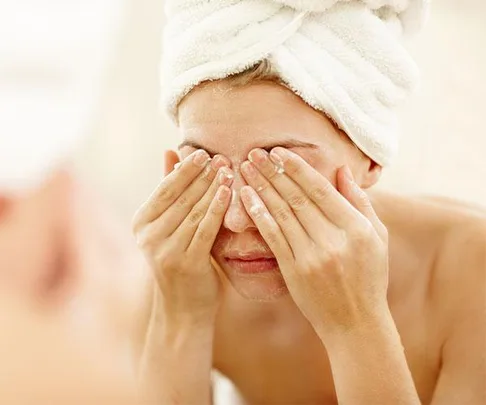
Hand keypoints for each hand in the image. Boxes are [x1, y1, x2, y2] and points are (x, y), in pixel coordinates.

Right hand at [132, 149, 232, 322]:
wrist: (183, 308)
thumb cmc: (180, 261)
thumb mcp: (169, 226)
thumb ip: (170, 191)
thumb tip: (169, 151)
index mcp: (141, 223)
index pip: (165, 188)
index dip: (185, 169)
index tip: (204, 153)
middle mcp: (149, 236)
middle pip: (180, 197)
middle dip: (202, 175)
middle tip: (221, 157)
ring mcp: (166, 251)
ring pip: (194, 210)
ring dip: (213, 188)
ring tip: (228, 169)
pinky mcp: (186, 263)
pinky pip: (205, 229)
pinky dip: (217, 208)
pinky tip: (228, 192)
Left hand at [239, 148, 388, 337]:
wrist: (355, 322)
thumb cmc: (369, 276)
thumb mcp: (377, 236)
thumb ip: (360, 201)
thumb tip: (342, 169)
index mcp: (356, 228)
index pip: (320, 189)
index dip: (297, 168)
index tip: (279, 151)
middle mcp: (333, 240)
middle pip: (297, 198)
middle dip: (273, 172)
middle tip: (254, 152)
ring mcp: (312, 257)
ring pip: (281, 214)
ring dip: (261, 188)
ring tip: (246, 169)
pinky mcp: (294, 271)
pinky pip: (273, 237)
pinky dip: (259, 215)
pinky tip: (247, 199)